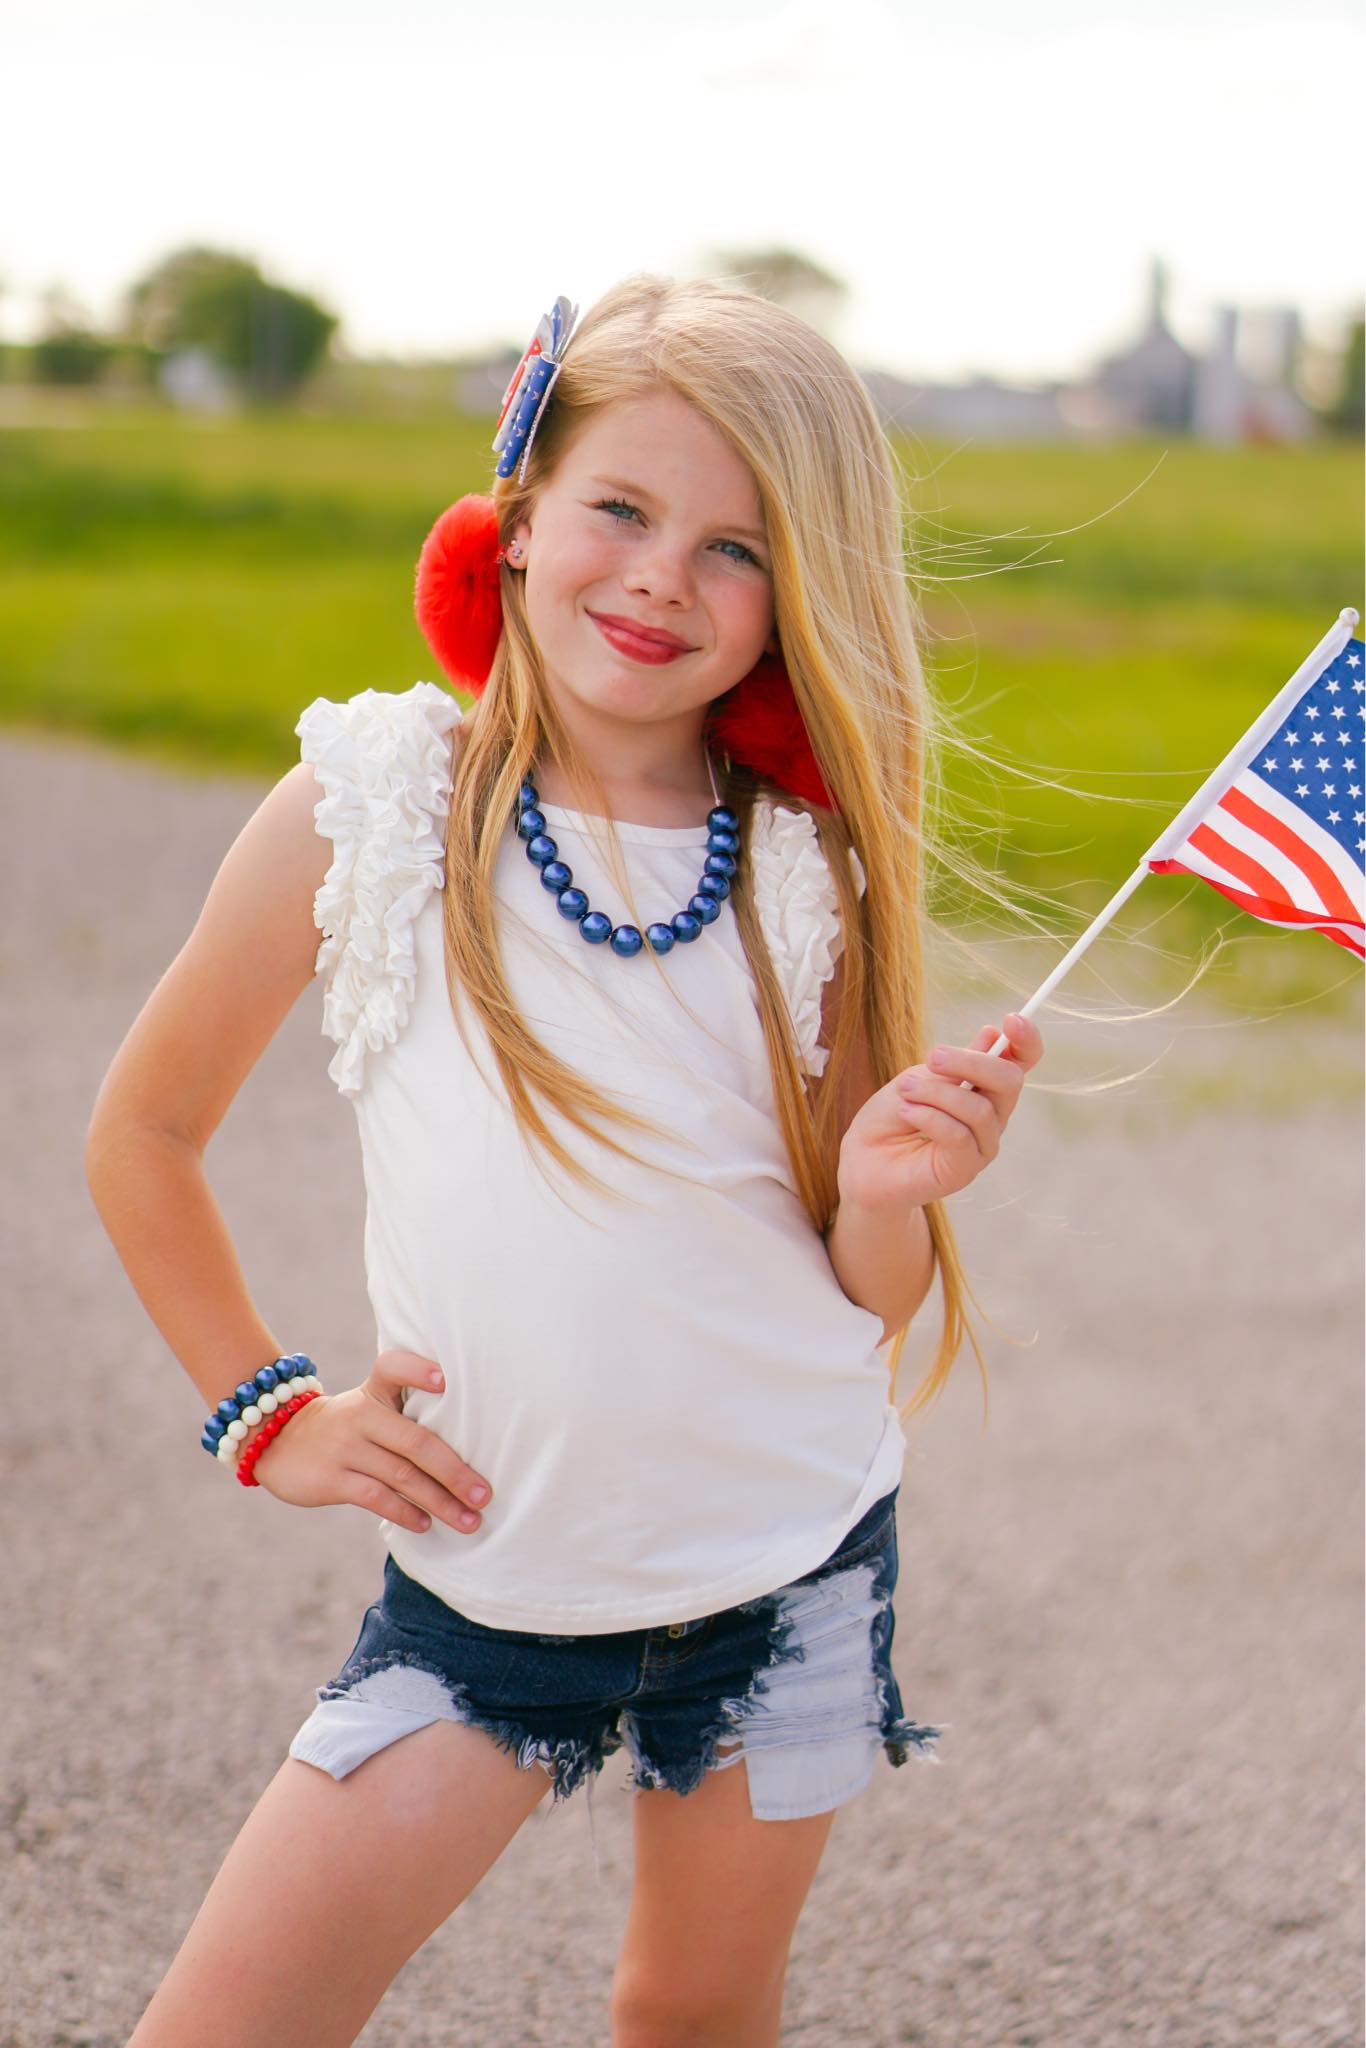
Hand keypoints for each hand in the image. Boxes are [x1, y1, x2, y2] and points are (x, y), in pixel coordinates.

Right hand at [251, 1348, 493, 1536]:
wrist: (277, 1439)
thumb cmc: (346, 1426)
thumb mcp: (368, 1404)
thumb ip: (407, 1411)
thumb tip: (469, 1448)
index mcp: (373, 1390)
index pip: (393, 1368)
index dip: (417, 1370)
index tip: (445, 1380)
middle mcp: (361, 1415)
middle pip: (416, 1441)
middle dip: (456, 1471)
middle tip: (485, 1494)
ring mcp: (345, 1447)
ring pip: (402, 1476)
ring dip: (440, 1501)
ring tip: (469, 1519)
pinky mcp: (331, 1479)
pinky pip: (376, 1497)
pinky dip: (405, 1512)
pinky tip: (425, 1524)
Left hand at [836, 1013, 1043, 1213]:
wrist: (863, 1160)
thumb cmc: (890, 1117)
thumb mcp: (918, 1078)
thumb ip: (953, 1065)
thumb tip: (991, 1034)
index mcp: (984, 1087)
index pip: (1021, 1062)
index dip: (1026, 1040)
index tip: (1010, 1019)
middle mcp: (992, 1116)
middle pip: (1009, 1081)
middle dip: (972, 1063)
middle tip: (932, 1057)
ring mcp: (981, 1144)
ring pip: (980, 1109)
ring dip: (937, 1093)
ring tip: (904, 1091)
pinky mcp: (964, 1169)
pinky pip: (960, 1136)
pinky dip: (929, 1117)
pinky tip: (907, 1112)